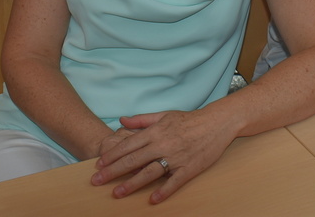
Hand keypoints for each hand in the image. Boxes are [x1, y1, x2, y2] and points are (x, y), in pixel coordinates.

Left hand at [91, 110, 233, 203]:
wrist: (217, 122)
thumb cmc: (189, 119)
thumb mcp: (163, 115)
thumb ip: (141, 119)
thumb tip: (122, 120)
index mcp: (156, 132)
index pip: (129, 145)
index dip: (112, 155)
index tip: (98, 164)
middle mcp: (163, 144)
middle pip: (134, 159)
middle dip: (113, 171)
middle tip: (97, 180)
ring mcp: (176, 157)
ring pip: (150, 172)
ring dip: (132, 183)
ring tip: (117, 193)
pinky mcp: (190, 167)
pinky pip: (175, 181)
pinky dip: (164, 191)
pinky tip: (152, 200)